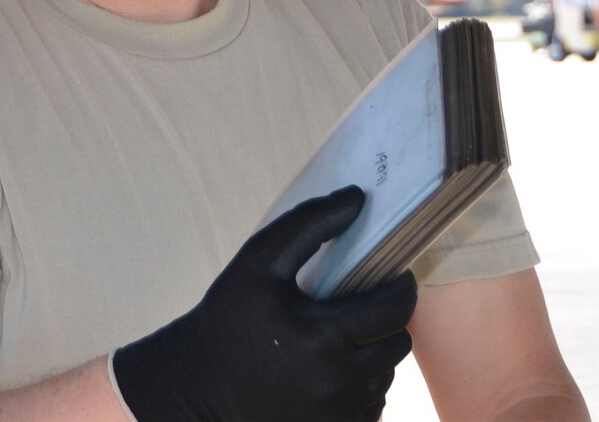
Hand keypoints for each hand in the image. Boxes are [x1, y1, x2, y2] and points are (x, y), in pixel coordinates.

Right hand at [111, 186, 416, 421]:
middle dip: (387, 319)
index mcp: (322, 338)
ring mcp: (339, 414)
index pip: (394, 309)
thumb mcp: (258, 261)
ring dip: (373, 351)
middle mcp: (337, 383)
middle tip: (361, 303)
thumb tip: (358, 199)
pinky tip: (329, 366)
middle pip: (398, 343)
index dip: (401, 287)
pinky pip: (373, 403)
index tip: (393, 274)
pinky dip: (361, 381)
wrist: (198, 385)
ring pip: (387, 374)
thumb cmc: (228, 317)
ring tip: (339, 335)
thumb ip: (309, 224)